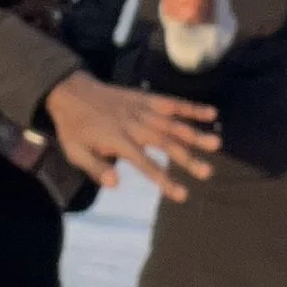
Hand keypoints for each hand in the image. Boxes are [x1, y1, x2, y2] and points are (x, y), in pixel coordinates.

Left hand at [46, 72, 218, 201]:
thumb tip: (116, 184)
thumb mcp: (75, 152)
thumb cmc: (74, 128)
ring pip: (172, 123)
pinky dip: (191, 107)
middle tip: (207, 172)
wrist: (71, 91)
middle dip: (187, 158)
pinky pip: (171, 102)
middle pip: (165, 143)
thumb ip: (96, 168)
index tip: (182, 194)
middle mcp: (135, 125)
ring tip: (216, 144)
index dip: (164, 179)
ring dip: (195, 133)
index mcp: (118, 140)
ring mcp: (143, 109)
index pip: (145, 164)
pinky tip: (210, 113)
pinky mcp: (147, 98)